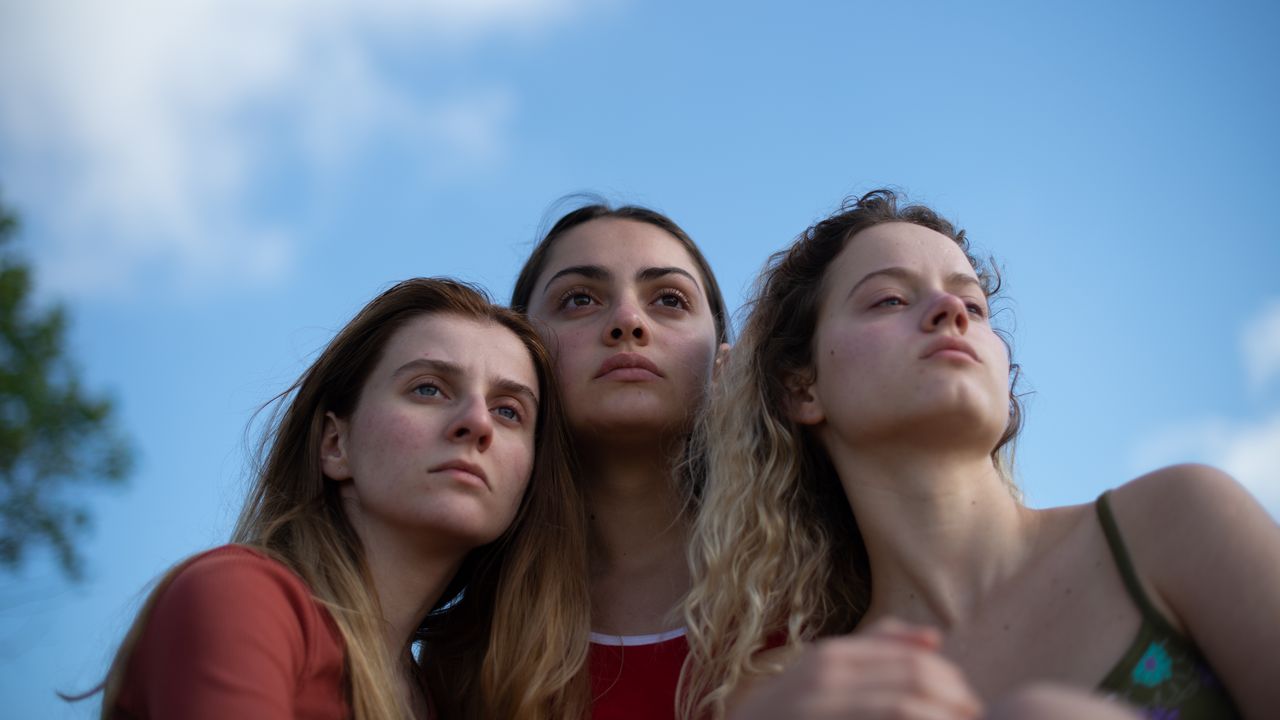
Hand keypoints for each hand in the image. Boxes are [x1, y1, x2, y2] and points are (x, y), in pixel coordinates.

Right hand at [728, 618, 982, 719]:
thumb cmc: (788, 713)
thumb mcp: (821, 673)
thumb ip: (873, 649)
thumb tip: (933, 637)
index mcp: (833, 656)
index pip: (913, 661)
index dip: (951, 685)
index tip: (968, 708)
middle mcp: (828, 674)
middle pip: (916, 681)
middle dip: (954, 703)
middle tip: (973, 718)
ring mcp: (822, 703)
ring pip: (906, 708)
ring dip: (941, 719)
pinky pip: (890, 719)